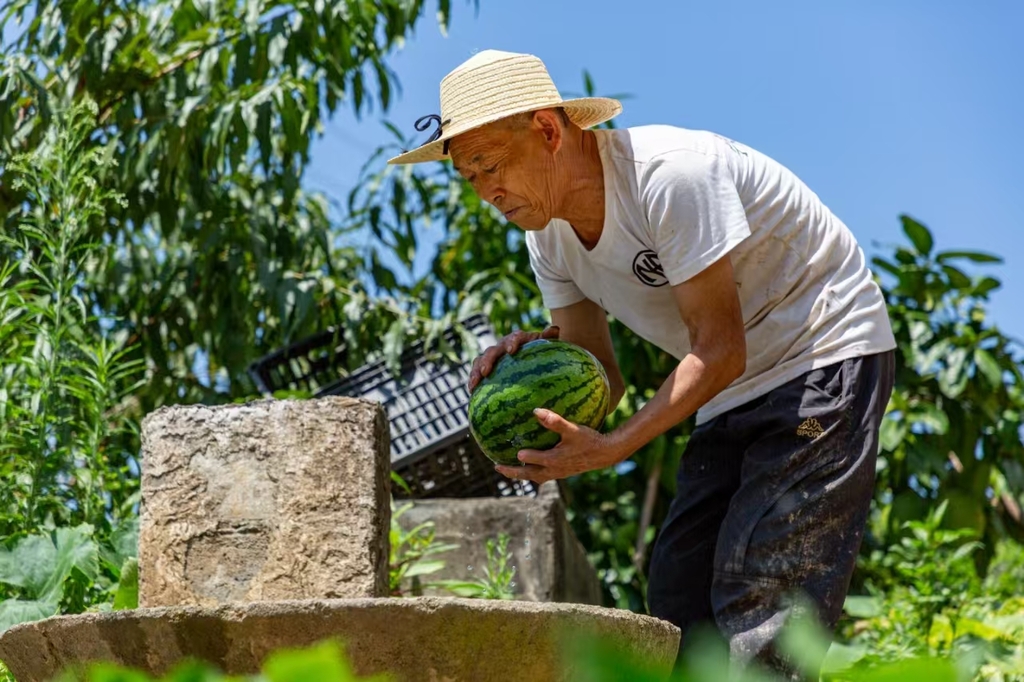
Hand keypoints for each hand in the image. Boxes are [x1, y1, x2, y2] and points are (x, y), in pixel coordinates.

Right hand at [467, 325, 559, 392]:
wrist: (533, 358)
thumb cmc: (542, 352)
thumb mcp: (547, 346)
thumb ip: (549, 337)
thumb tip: (554, 328)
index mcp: (519, 339)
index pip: (515, 337)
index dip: (512, 342)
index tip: (511, 351)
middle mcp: (503, 346)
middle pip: (493, 350)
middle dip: (488, 360)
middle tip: (486, 371)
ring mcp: (494, 356)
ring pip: (481, 360)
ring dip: (476, 371)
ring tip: (474, 384)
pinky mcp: (487, 367)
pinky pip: (477, 371)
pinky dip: (474, 379)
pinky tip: (472, 391)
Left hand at [494, 408, 624, 484]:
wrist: (605, 454)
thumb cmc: (589, 440)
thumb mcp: (573, 429)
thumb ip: (555, 421)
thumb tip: (536, 410)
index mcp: (555, 460)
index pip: (535, 460)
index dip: (524, 457)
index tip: (514, 453)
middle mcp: (554, 469)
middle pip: (529, 475)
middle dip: (513, 472)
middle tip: (498, 467)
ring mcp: (558, 473)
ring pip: (535, 477)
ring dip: (521, 475)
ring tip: (508, 471)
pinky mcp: (562, 472)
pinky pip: (542, 475)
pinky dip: (533, 473)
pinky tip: (529, 466)